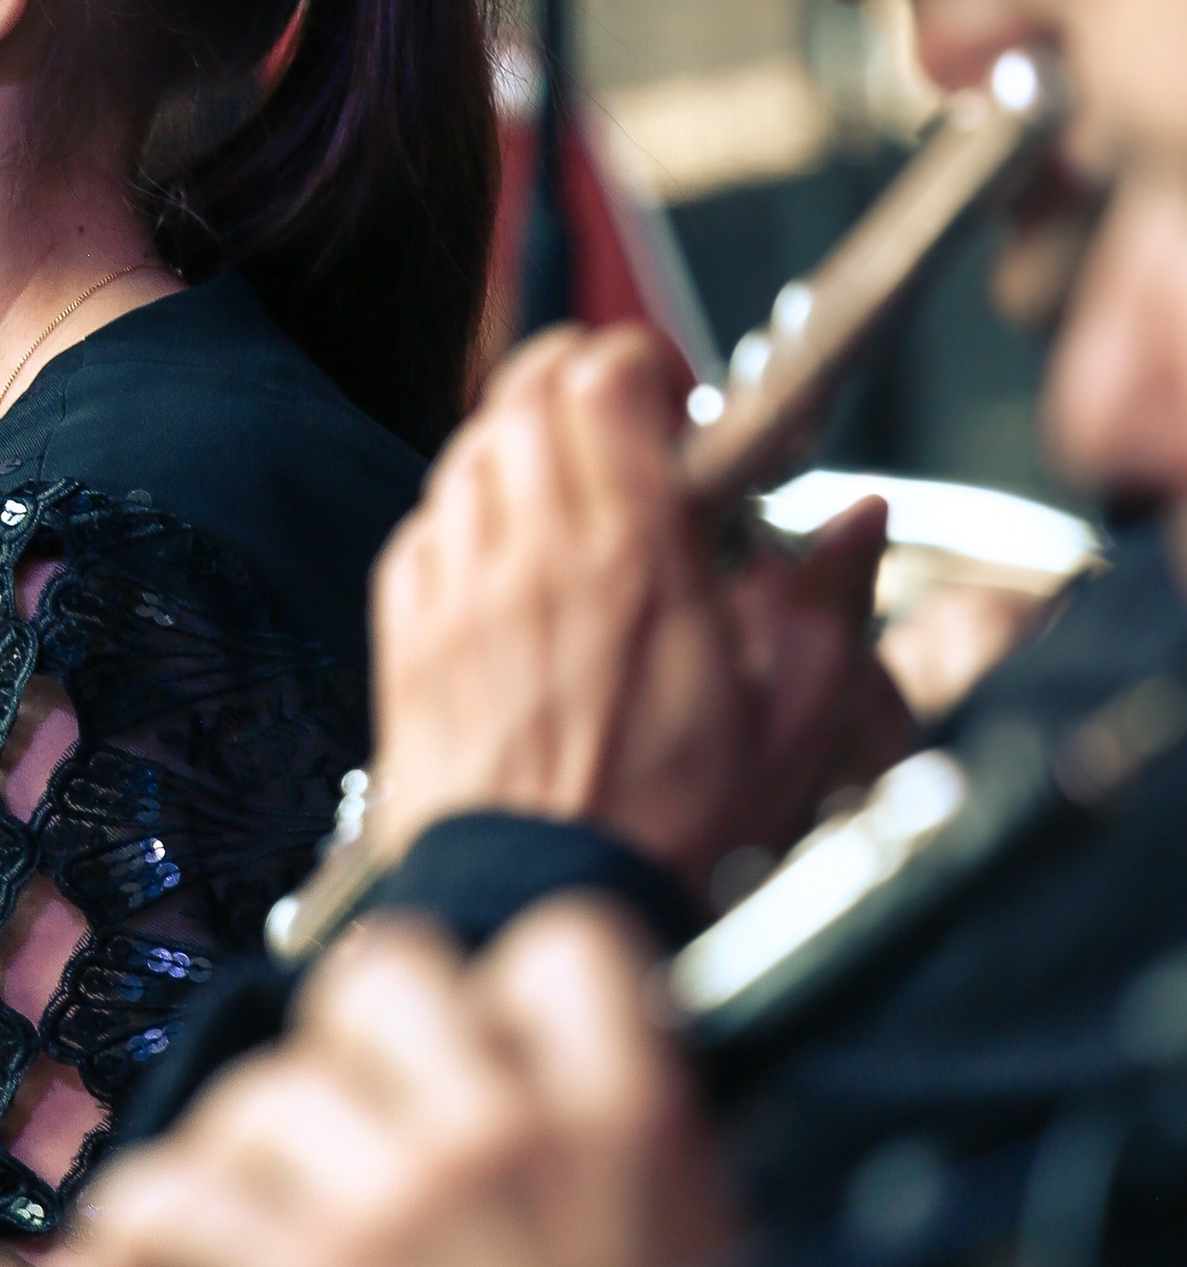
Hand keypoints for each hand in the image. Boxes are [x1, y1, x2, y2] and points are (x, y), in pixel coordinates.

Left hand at [68, 902, 740, 1266]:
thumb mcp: (704, 1262)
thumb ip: (630, 1150)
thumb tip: (558, 1081)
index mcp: (630, 1121)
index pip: (558, 950)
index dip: (508, 993)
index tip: (487, 1045)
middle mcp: (508, 1131)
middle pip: (381, 979)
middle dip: (355, 1042)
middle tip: (357, 1119)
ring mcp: (403, 1197)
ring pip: (268, 1085)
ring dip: (252, 1148)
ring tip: (263, 1208)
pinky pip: (180, 1190)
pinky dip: (155, 1223)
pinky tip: (171, 1257)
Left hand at [372, 325, 911, 895]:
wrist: (539, 905)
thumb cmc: (666, 829)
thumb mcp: (797, 719)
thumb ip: (830, 602)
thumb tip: (858, 524)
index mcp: (633, 551)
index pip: (605, 374)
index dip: (643, 361)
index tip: (681, 402)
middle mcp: (531, 549)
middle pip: (526, 386)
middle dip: (581, 382)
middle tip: (630, 431)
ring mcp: (457, 584)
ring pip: (471, 446)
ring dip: (525, 445)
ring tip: (575, 500)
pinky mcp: (407, 630)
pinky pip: (426, 524)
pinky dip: (467, 517)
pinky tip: (512, 566)